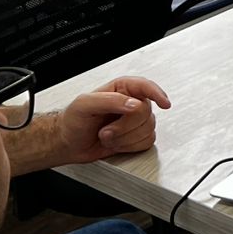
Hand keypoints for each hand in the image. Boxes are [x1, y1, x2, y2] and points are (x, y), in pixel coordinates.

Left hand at [55, 78, 170, 165]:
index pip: (145, 86)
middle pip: (146, 113)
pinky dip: (130, 146)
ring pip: (148, 129)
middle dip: (125, 126)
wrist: (68, 143)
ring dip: (125, 138)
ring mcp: (135, 121)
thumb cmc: (73, 121)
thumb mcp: (84, 104)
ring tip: (108, 137)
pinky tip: (117, 144)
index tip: (164, 103)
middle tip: (106, 130)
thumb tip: (134, 104)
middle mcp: (131, 103)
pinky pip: (147, 142)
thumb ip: (110, 100)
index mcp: (121, 89)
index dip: (157, 94)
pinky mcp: (136, 136)